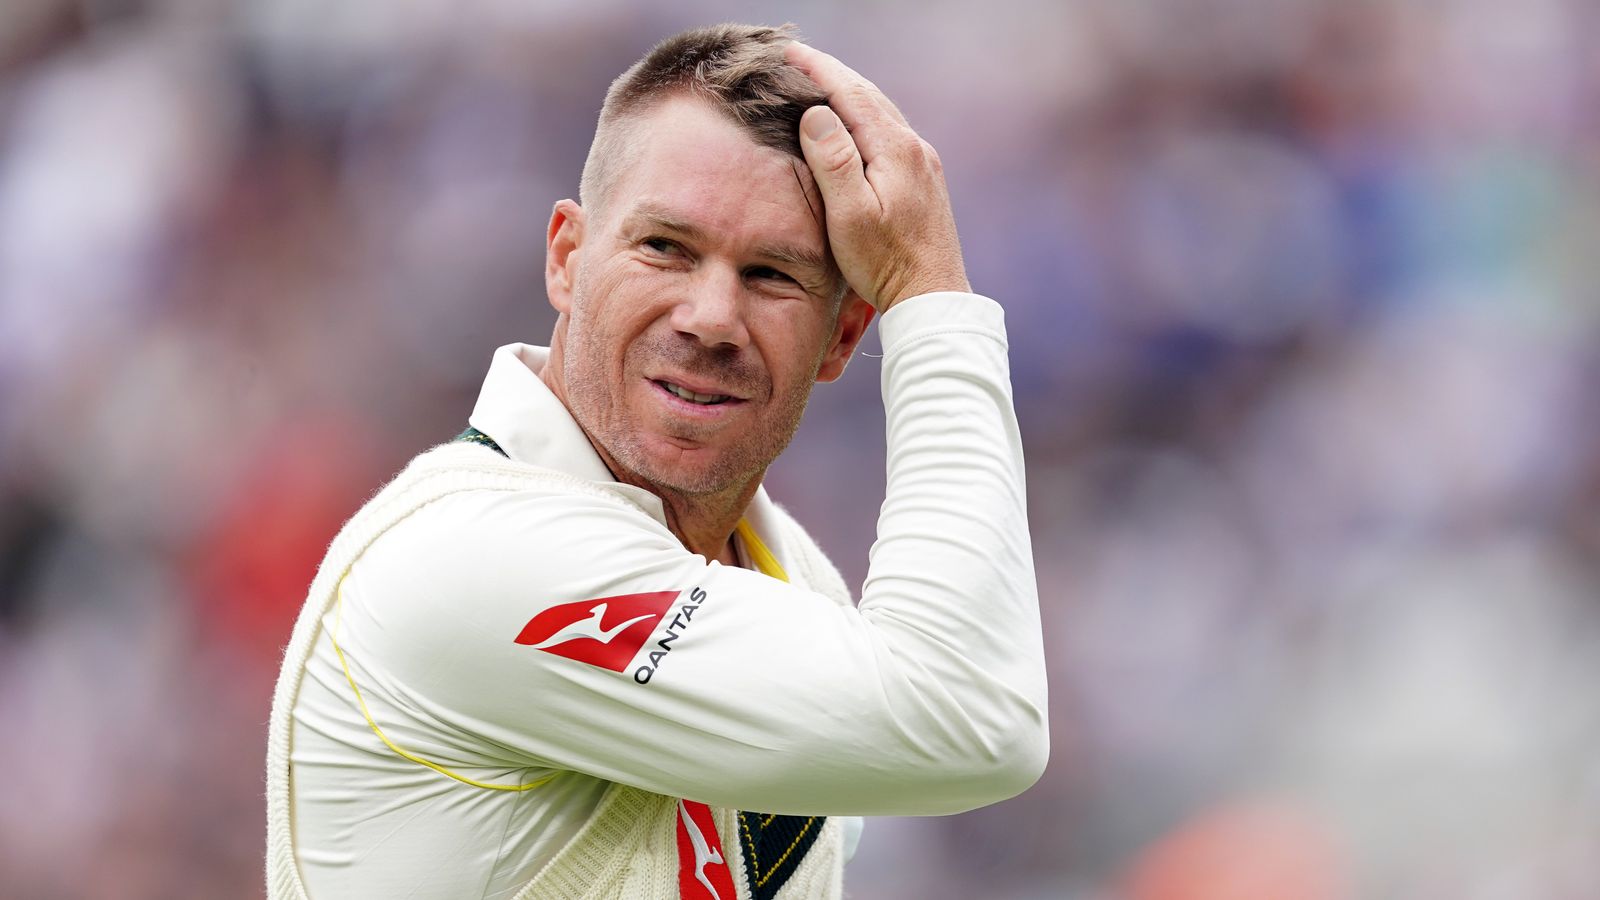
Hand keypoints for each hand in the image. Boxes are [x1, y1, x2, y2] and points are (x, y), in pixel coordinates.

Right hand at [784, 42, 970, 312]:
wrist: (932, 297)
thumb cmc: (886, 263)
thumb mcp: (850, 215)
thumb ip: (834, 161)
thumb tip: (817, 113)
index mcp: (894, 149)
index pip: (850, 94)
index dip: (818, 69)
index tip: (789, 52)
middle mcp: (914, 148)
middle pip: (868, 96)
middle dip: (832, 74)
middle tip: (798, 58)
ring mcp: (922, 162)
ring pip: (880, 113)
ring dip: (849, 94)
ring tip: (819, 82)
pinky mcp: (924, 179)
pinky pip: (889, 132)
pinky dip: (864, 117)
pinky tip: (852, 125)